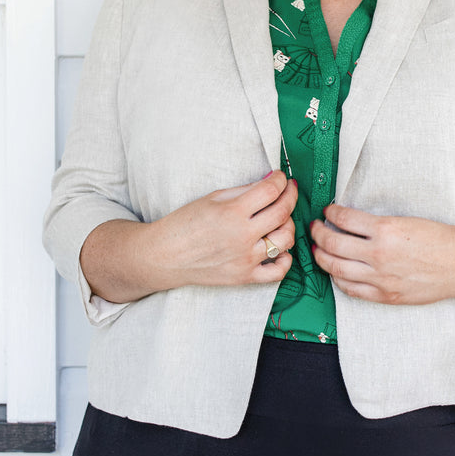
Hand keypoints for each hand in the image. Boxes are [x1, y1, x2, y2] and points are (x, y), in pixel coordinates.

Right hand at [149, 171, 297, 289]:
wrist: (164, 256)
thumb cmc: (184, 224)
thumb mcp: (212, 198)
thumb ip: (244, 190)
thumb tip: (270, 181)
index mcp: (232, 212)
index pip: (270, 191)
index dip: (281, 180)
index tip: (281, 178)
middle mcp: (242, 236)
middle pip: (282, 213)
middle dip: (290, 196)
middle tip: (288, 191)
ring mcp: (245, 259)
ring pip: (285, 240)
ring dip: (289, 225)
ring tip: (281, 219)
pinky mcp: (244, 277)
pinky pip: (278, 272)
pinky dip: (285, 259)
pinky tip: (279, 249)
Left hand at [311, 203, 454, 304]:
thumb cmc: (438, 239)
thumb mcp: (406, 220)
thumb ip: (376, 224)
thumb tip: (349, 221)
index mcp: (386, 229)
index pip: (344, 218)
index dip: (331, 212)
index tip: (328, 211)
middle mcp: (379, 254)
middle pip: (332, 243)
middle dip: (318, 233)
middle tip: (315, 228)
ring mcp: (381, 278)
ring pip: (336, 268)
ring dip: (321, 257)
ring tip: (318, 250)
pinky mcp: (385, 295)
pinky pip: (351, 289)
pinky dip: (338, 279)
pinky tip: (336, 272)